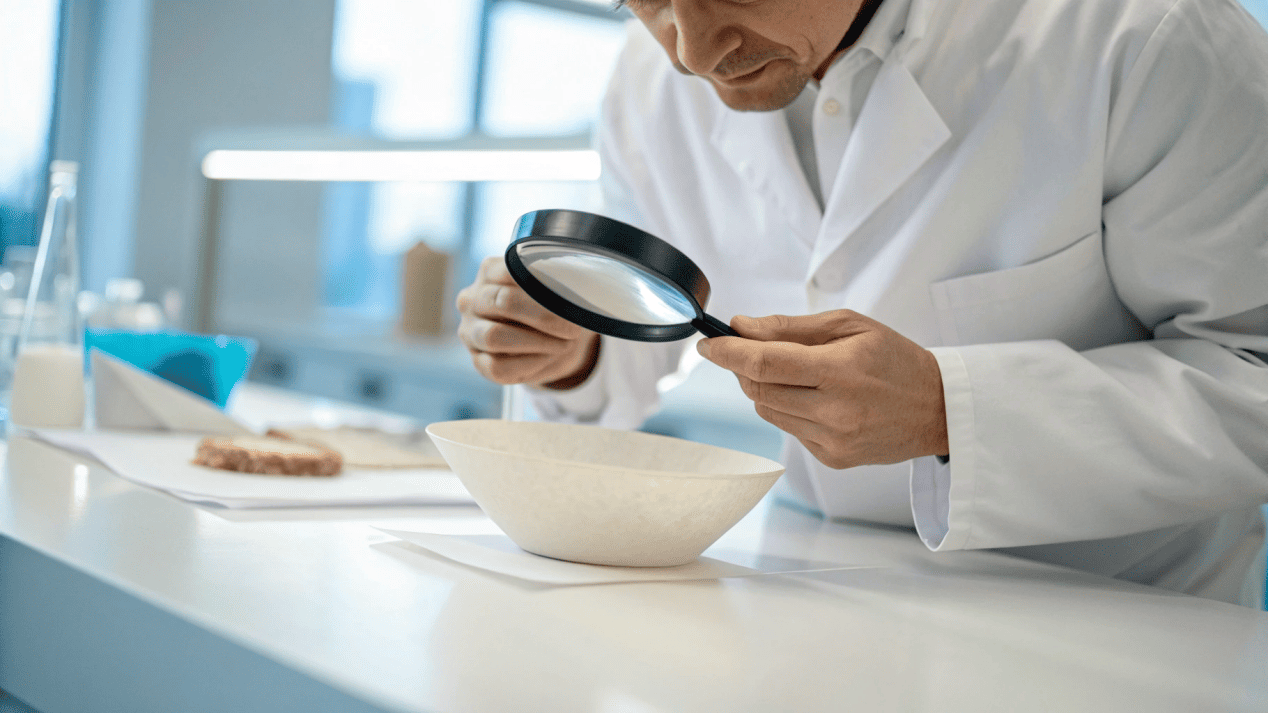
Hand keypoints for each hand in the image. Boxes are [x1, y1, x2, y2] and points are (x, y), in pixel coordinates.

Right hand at [456, 257, 599, 388]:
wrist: (551, 342)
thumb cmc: (551, 308)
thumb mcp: (557, 289)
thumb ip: (561, 279)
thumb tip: (582, 279)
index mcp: (489, 272)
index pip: (510, 271)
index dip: (543, 286)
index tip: (570, 300)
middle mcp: (472, 300)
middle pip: (503, 302)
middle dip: (544, 317)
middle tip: (572, 328)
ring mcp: (470, 332)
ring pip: (495, 337)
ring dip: (537, 343)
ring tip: (563, 345)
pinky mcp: (478, 362)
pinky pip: (498, 367)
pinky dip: (529, 364)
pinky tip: (547, 358)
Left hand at [697, 310, 947, 468]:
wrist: (938, 409)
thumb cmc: (897, 360)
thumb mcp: (850, 326)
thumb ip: (791, 327)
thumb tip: (743, 327)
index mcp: (840, 372)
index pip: (763, 362)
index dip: (727, 351)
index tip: (708, 343)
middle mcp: (835, 411)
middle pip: (758, 389)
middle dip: (744, 367)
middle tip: (752, 350)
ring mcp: (832, 440)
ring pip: (767, 411)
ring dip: (764, 388)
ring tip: (794, 373)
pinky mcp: (831, 458)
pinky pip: (788, 429)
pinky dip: (788, 409)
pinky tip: (816, 399)